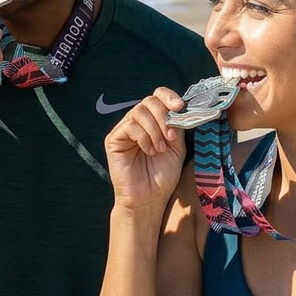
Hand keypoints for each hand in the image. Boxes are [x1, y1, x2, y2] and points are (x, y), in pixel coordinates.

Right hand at [104, 88, 188, 216]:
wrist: (149, 199)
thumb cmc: (162, 176)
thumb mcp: (177, 147)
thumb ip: (177, 125)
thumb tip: (182, 107)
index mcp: (153, 121)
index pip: (158, 96)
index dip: (169, 96)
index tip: (180, 106)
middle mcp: (137, 122)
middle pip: (149, 101)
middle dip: (163, 116)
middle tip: (170, 137)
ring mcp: (124, 130)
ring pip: (139, 112)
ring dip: (155, 130)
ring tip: (160, 149)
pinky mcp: (113, 139)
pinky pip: (130, 126)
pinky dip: (144, 138)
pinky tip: (149, 151)